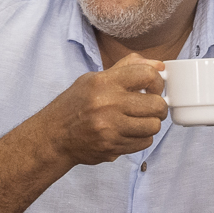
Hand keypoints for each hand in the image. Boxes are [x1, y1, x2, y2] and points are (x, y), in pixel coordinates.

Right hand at [37, 53, 165, 165]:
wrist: (53, 136)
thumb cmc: (75, 104)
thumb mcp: (94, 78)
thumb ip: (127, 68)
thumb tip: (159, 65)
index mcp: (103, 82)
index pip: (147, 74)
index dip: (157, 81)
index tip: (154, 88)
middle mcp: (107, 104)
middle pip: (156, 104)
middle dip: (159, 106)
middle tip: (152, 108)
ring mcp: (109, 128)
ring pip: (153, 126)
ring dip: (151, 124)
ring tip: (140, 121)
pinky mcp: (111, 146)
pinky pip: (144, 143)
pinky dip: (141, 138)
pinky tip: (130, 133)